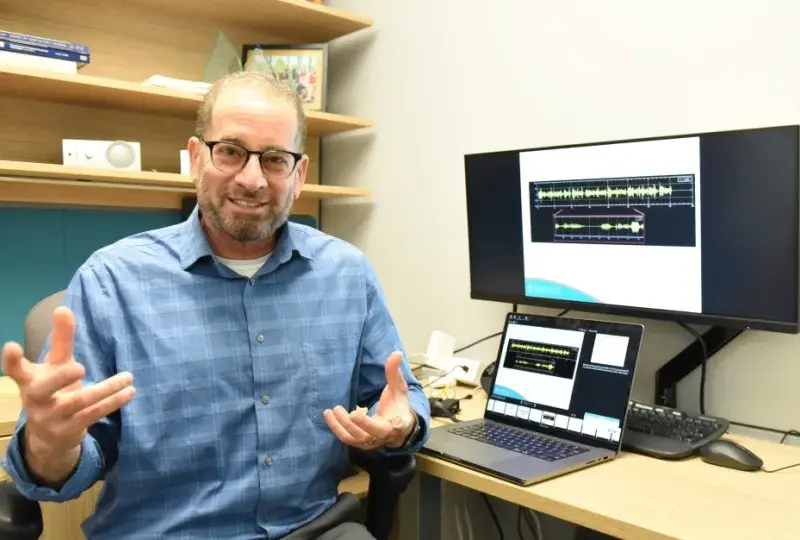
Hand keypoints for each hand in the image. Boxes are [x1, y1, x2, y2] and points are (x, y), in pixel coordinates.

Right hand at [2, 307, 135, 456]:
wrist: (50, 435)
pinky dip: (113, 402)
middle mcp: (35, 399)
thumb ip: (61, 339)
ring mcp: (51, 417)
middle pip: (42, 389)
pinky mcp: (69, 429)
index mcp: (29, 380)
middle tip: (81, 367)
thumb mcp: (55, 364)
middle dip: (60, 377)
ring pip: (78, 401)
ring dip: (106, 389)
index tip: (11, 346)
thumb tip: (62, 308)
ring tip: (128, 377)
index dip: (12, 360)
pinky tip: (129, 391)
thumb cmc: (54, 389)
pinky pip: (93, 414)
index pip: (16, 370)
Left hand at [324, 351, 415, 450]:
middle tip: (338, 408)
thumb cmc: (399, 405)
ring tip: (333, 409)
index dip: (368, 424)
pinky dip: (336, 428)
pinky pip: (347, 438)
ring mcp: (370, 442)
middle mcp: (381, 437)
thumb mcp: (399, 388)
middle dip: (350, 424)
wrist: (400, 427)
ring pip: (353, 439)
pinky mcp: (360, 442)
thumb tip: (396, 353)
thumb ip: (394, 373)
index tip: (356, 413)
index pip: (382, 429)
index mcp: (394, 425)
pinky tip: (329, 415)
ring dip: (340, 426)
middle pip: (364, 436)